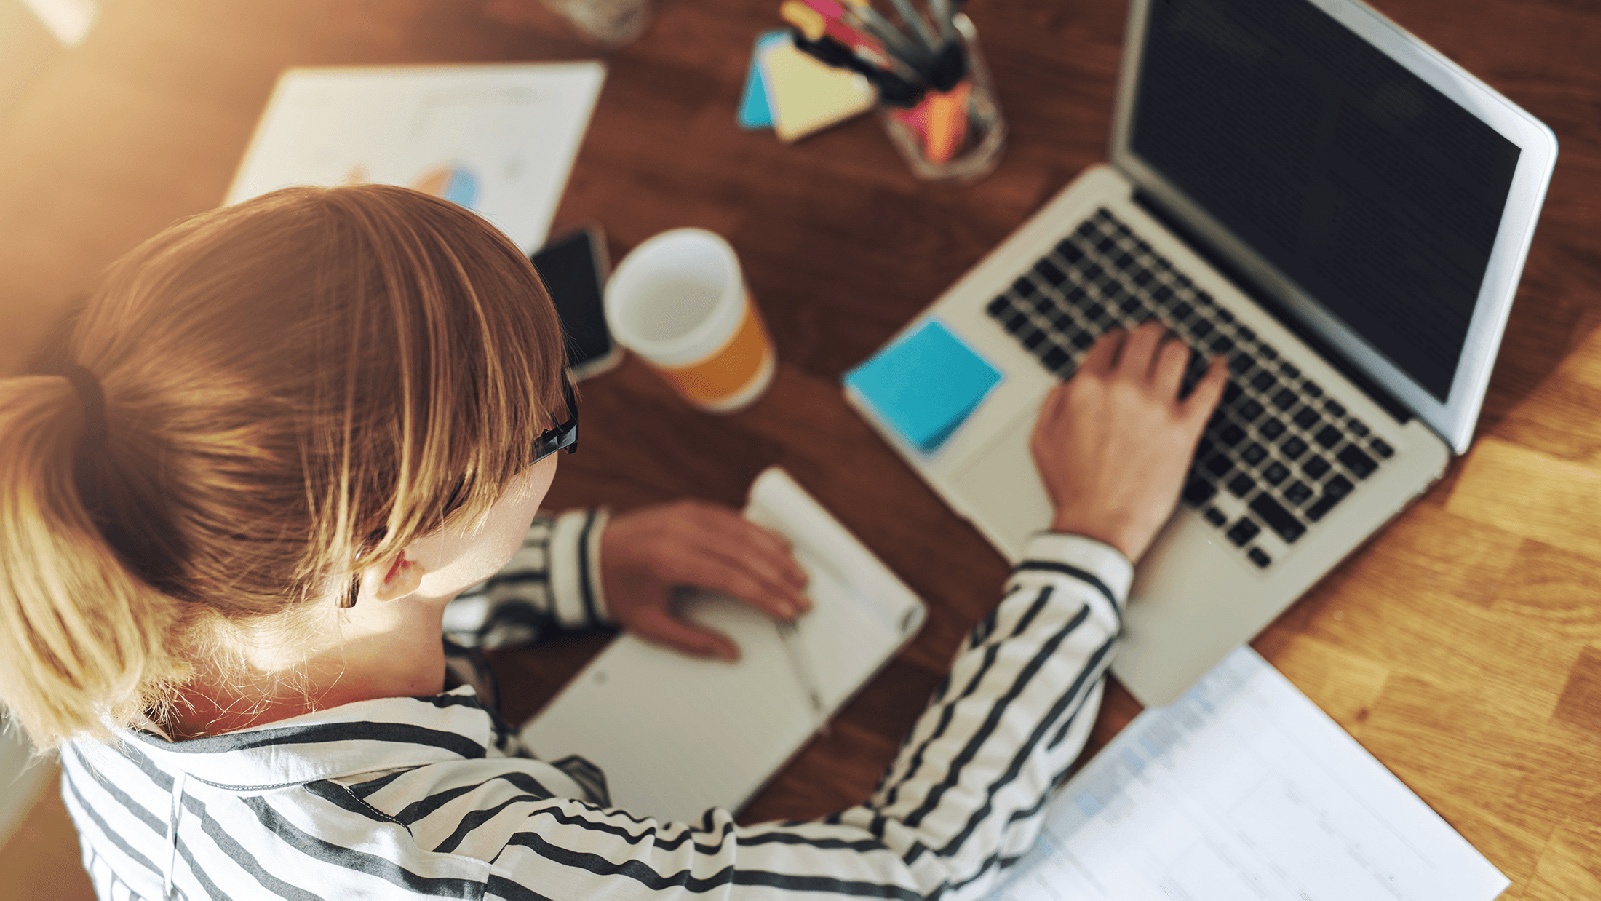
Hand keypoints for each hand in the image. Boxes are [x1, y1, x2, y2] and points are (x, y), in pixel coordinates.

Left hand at [599, 500, 809, 659]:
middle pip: (745, 555)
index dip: (764, 596)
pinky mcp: (691, 508)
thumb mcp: (649, 625)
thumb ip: (692, 641)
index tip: (787, 610)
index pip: (732, 578)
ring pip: (744, 533)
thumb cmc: (619, 589)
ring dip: (776, 554)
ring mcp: (688, 515)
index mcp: (670, 561)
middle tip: (802, 597)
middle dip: (779, 578)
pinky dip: (760, 533)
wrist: (590, 555)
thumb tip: (729, 654)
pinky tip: (779, 546)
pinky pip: (734, 518)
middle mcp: (682, 532)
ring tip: (799, 575)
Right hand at [1030, 321, 1227, 562]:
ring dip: (1178, 348)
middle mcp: (1123, 389)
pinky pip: (1210, 387)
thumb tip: (1067, 384)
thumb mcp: (1042, 439)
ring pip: (1178, 353)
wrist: (1099, 524)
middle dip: (1151, 334)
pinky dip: (1217, 371)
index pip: (1109, 343)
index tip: (1124, 342)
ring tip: (1181, 352)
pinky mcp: (1185, 428)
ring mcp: (1157, 406)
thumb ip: (1053, 403)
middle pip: (1145, 338)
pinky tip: (1219, 365)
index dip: (1118, 339)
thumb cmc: (1072, 488)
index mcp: (1087, 388)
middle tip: (1156, 336)